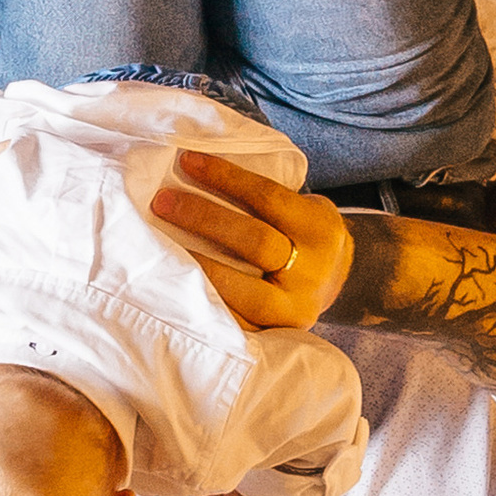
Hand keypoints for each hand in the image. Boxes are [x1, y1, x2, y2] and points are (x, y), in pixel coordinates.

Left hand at [150, 152, 354, 330]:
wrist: (336, 283)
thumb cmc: (303, 235)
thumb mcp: (303, 208)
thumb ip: (266, 198)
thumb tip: (198, 170)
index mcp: (320, 229)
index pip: (268, 197)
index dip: (225, 177)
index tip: (187, 161)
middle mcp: (313, 270)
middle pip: (255, 241)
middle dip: (203, 218)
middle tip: (163, 202)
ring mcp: (295, 307)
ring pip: (240, 288)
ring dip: (196, 265)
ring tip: (160, 246)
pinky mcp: (275, 333)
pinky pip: (233, 321)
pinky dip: (203, 302)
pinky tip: (176, 285)